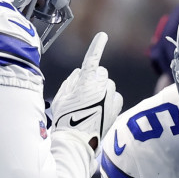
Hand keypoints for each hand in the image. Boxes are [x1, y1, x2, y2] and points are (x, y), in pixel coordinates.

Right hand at [49, 31, 122, 149]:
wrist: (77, 141)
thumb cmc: (65, 120)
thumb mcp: (61, 98)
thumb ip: (71, 81)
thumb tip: (79, 73)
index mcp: (85, 82)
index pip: (92, 59)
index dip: (97, 46)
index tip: (103, 36)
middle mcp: (101, 87)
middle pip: (101, 73)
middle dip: (95, 78)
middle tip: (83, 93)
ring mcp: (110, 97)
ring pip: (109, 85)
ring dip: (102, 89)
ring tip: (90, 105)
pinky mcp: (117, 107)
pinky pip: (115, 96)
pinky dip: (109, 99)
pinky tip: (100, 110)